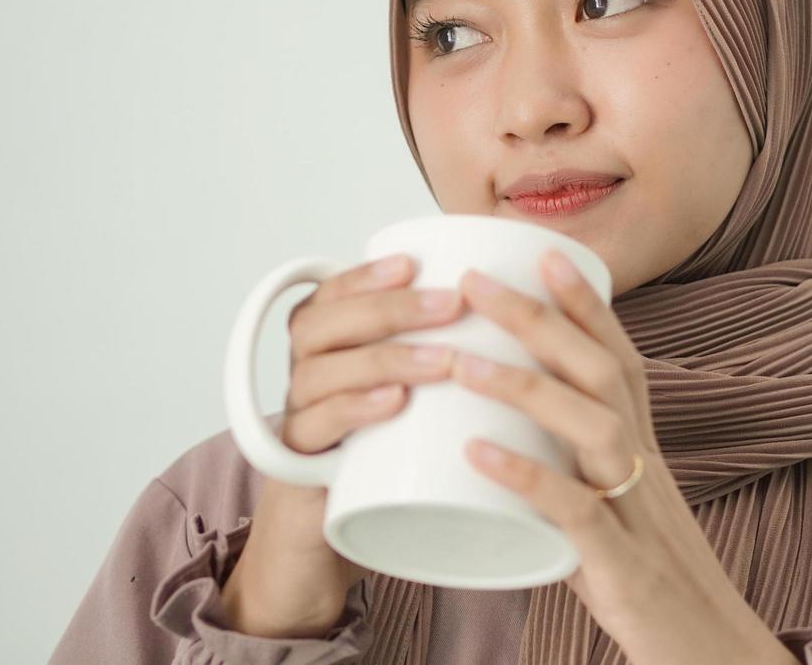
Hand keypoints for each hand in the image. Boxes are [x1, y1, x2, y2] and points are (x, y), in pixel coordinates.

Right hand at [223, 252, 464, 637]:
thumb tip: (513, 312)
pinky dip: (352, 411)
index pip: (332, 294)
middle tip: (450, 303)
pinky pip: (312, 431)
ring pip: (319, 371)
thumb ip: (443, 356)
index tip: (414, 263)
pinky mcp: (298, 471)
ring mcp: (298, 421)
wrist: (328, 549)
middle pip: (320, 323)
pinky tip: (392, 404)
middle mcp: (305, 376)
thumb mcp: (413, 402)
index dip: (367, 274)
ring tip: (441, 359)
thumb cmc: (384, 465)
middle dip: (387, 307)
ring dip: (384, 357)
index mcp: (327, 350)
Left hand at [450, 251, 793, 664]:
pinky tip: (477, 456)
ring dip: (525, 386)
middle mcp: (645, 468)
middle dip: (539, 320)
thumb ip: (568, 472)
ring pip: (592, 427)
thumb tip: (501, 444)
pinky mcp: (622, 565)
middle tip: (476, 282)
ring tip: (459, 361)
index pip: (620, 357)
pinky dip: (527, 478)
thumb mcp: (614, 511)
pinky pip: (575, 513)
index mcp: (643, 452)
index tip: (542, 250)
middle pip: (602, 372)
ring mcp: (636, 513)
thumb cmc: (650, 583)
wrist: (711, 655)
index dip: (584, 303)